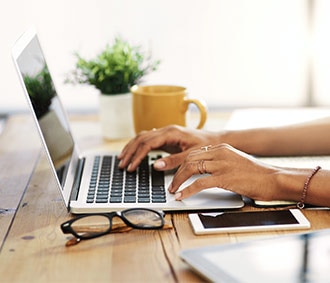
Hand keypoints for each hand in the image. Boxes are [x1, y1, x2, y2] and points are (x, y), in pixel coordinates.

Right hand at [118, 125, 218, 171]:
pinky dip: (138, 146)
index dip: (137, 156)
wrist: (215, 140)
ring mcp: (165, 132)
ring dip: (131, 147)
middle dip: (130, 151)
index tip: (131, 167)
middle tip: (122, 164)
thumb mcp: (191, 155)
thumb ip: (174, 161)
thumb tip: (156, 165)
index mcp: (171, 132)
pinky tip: (133, 152)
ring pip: (142, 137)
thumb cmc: (206, 146)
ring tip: (122, 159)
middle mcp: (166, 130)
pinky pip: (148, 139)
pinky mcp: (166, 137)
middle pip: (141, 138)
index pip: (147, 143)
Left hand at [169, 143, 290, 200]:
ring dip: (178, 180)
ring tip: (173, 190)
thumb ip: (219, 162)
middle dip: (177, 172)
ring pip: (191, 168)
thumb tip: (203, 172)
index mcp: (221, 148)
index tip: (176, 173)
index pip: (194, 153)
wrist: (274, 178)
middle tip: (172, 184)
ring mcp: (222, 164)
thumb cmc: (256, 174)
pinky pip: (199, 183)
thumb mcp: (234, 161)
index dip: (181, 164)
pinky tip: (182, 196)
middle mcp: (220, 153)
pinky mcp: (225, 177)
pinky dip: (187, 190)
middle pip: (189, 159)